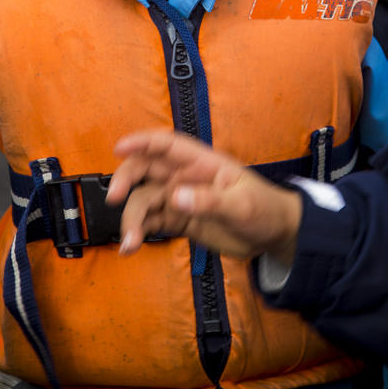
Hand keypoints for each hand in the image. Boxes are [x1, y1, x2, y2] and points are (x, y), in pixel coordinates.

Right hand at [108, 128, 301, 262]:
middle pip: (146, 169)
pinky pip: (153, 221)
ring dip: (132, 218)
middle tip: (114, 198)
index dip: (142, 142)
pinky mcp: (180, 220)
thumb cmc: (264, 209)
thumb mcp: (242, 206)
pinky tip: (131, 246)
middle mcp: (186, 177)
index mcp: (202, 163)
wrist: (273, 236)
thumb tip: (174, 197)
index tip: (120, 148)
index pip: (167, 145)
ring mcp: (181, 198)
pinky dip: (139, 232)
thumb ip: (209, 202)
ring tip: (129, 243)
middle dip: (127, 180)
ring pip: (145, 200)